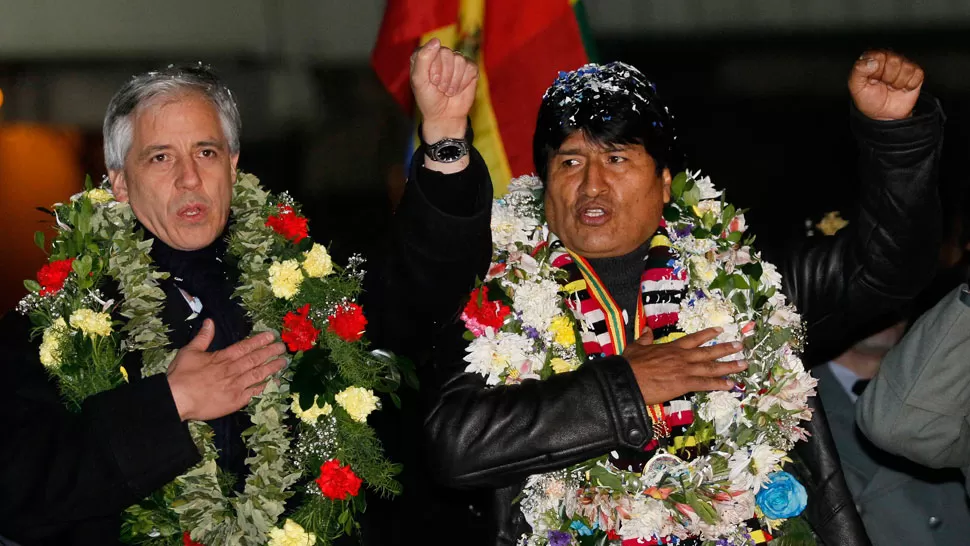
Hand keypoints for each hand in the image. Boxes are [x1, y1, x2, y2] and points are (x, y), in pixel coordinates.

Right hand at [167, 319, 286, 420]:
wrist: (177, 400)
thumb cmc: (181, 376)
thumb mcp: (189, 351)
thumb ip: (202, 337)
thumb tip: (209, 321)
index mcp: (223, 357)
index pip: (245, 346)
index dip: (260, 340)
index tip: (272, 335)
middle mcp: (233, 370)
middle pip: (256, 359)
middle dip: (271, 351)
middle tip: (283, 347)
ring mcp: (236, 386)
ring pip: (258, 374)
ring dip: (272, 367)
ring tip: (283, 362)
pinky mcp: (236, 401)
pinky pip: (254, 392)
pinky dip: (264, 387)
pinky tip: (272, 382)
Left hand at [410, 38, 477, 143]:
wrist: (444, 116)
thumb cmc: (428, 99)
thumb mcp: (419, 81)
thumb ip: (423, 59)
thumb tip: (437, 40)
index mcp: (425, 54)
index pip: (432, 50)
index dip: (434, 69)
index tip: (432, 82)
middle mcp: (440, 54)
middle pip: (447, 53)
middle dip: (444, 75)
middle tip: (440, 88)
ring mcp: (456, 61)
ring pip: (460, 60)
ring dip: (453, 81)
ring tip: (448, 91)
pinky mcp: (469, 69)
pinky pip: (470, 67)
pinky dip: (463, 82)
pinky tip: (458, 89)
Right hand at [622, 327, 746, 405]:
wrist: (628, 379)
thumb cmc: (631, 364)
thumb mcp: (636, 347)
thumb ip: (645, 339)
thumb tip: (647, 330)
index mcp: (671, 348)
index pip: (693, 339)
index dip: (707, 334)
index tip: (720, 330)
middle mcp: (682, 357)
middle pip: (708, 352)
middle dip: (726, 348)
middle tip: (740, 346)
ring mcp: (685, 370)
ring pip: (711, 367)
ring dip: (729, 366)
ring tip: (743, 363)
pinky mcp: (685, 384)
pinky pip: (706, 384)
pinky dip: (719, 384)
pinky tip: (731, 384)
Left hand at [849, 50, 923, 120]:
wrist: (882, 114)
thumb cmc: (868, 99)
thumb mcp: (856, 87)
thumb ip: (859, 71)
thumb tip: (872, 61)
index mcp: (873, 57)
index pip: (879, 55)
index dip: (876, 70)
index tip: (873, 79)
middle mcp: (889, 57)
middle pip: (895, 61)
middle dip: (887, 77)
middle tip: (882, 84)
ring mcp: (904, 64)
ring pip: (906, 68)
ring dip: (897, 82)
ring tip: (891, 87)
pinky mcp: (916, 73)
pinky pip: (917, 75)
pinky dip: (909, 85)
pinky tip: (901, 88)